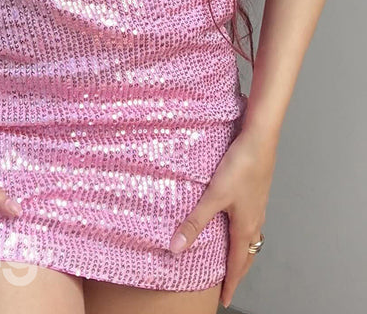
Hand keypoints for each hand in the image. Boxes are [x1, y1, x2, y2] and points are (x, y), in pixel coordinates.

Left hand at [169, 128, 276, 307]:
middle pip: (247, 253)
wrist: (260, 139)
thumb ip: (195, 222)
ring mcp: (257, 204)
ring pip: (251, 236)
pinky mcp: (256, 191)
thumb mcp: (214, 196)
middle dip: (238, 271)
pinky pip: (251, 220)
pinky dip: (243, 230)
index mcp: (245, 226)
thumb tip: (177, 247)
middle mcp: (254, 219)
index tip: (225, 299)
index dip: (231, 283)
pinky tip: (234, 220)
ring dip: (242, 250)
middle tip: (230, 284)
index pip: (237, 263)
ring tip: (232, 255)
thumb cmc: (241, 166)